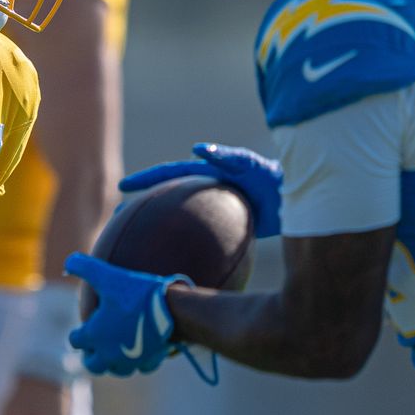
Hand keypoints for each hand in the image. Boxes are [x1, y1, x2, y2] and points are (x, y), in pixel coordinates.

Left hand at [64, 253, 187, 376]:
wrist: (170, 309)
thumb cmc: (135, 293)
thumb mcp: (107, 275)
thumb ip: (84, 267)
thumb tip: (69, 261)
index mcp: (94, 335)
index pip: (75, 341)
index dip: (77, 334)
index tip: (82, 329)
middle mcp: (109, 353)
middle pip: (93, 365)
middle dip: (92, 356)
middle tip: (94, 348)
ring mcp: (130, 360)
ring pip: (117, 370)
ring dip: (113, 363)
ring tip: (116, 353)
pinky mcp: (149, 361)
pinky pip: (141, 368)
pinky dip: (139, 363)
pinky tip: (142, 352)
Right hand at [120, 143, 282, 237]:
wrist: (296, 199)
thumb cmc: (275, 178)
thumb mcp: (250, 164)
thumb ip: (227, 155)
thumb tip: (197, 147)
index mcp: (205, 173)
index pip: (169, 174)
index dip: (145, 179)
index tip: (122, 186)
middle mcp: (204, 191)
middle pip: (166, 198)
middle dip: (142, 205)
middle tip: (118, 218)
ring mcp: (212, 210)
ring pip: (177, 220)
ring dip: (157, 228)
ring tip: (137, 245)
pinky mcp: (223, 227)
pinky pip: (196, 238)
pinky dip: (182, 247)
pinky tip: (175, 266)